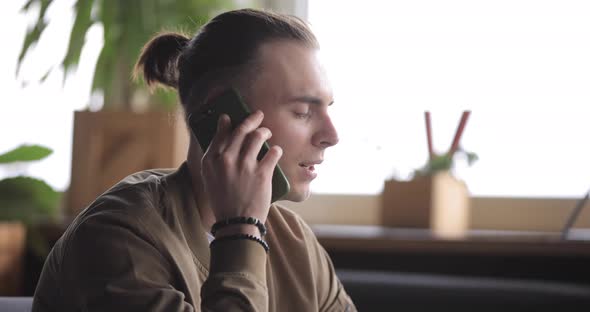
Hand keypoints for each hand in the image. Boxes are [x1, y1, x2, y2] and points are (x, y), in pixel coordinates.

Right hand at [201, 111, 282, 228]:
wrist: (237, 223)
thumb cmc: (224, 202)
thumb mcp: (211, 180)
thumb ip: (214, 160)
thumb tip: (221, 140)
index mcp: (210, 161)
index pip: (220, 133)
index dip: (228, 122)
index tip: (232, 117)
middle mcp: (226, 159)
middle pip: (241, 130)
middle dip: (252, 119)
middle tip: (258, 115)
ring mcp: (244, 165)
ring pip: (258, 136)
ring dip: (265, 132)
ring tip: (267, 133)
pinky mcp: (261, 173)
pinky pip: (273, 152)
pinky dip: (276, 150)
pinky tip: (276, 151)